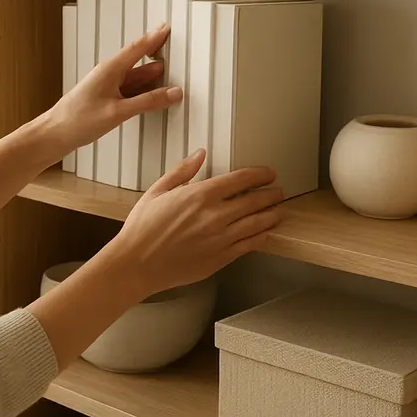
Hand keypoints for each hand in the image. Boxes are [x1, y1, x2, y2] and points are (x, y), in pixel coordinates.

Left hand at [48, 25, 181, 152]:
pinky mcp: (104, 99)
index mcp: (110, 69)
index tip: (167, 29)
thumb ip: (148, 102)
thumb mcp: (118, 111)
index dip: (154, 37)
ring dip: (150, 75)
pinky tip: (151, 94)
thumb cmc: (78, 120)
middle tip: (172, 48)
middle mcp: (108, 74)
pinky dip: (142, 90)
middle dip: (154, 54)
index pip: (137, 48)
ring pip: (133, 77)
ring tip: (169, 71)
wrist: (55, 134)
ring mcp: (106, 86)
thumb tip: (173, 93)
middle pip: (136, 60)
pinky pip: (128, 90)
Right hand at [110, 150, 283, 296]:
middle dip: (270, 195)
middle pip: (253, 201)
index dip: (258, 175)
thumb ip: (182, 171)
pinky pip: (248, 246)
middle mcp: (214, 216)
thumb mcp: (157, 191)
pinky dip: (261, 237)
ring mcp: (220, 239)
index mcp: (199, 195)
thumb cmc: (143, 228)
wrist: (137, 263)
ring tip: (279, 211)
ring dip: (271, 215)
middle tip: (278, 191)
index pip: (239, 180)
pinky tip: (266, 233)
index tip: (268, 174)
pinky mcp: (220, 258)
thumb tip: (200, 153)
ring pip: (256, 224)